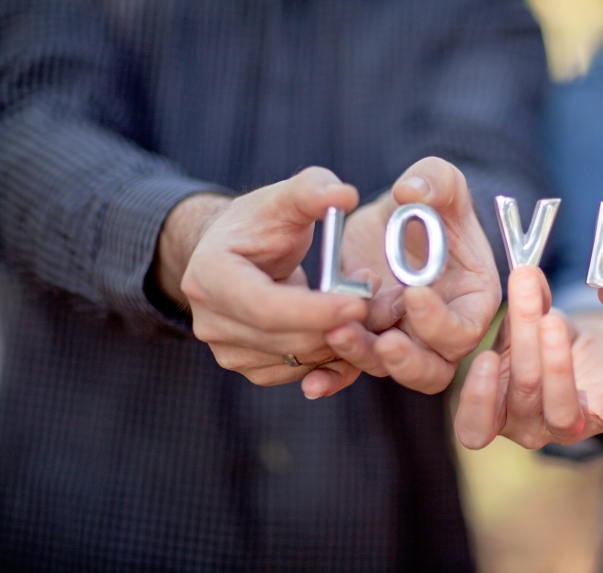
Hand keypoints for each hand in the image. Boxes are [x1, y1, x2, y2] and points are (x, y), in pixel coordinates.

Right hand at [163, 168, 371, 394]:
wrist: (237, 256)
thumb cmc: (260, 224)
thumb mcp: (284, 198)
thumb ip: (312, 189)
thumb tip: (345, 195)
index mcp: (210, 275)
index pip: (265, 307)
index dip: (315, 311)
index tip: (360, 302)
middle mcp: (210, 321)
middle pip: (286, 339)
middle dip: (339, 324)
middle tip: (378, 298)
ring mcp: (228, 350)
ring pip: (300, 359)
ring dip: (341, 339)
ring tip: (365, 303)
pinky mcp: (250, 367)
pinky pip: (302, 372)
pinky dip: (333, 355)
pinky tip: (348, 326)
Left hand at [322, 157, 502, 394]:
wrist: (395, 217)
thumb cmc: (429, 199)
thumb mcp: (437, 180)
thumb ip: (435, 180)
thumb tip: (413, 191)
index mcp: (472, 298)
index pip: (465, 328)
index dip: (442, 320)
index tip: (413, 292)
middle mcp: (441, 329)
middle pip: (433, 368)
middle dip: (408, 361)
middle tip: (383, 340)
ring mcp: (404, 339)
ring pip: (388, 368)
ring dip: (364, 357)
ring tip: (336, 332)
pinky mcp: (369, 339)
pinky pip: (352, 369)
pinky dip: (334, 377)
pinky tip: (312, 383)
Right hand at [454, 266, 602, 449]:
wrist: (583, 357)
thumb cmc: (539, 346)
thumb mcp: (524, 326)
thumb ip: (523, 304)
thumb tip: (525, 273)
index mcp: (495, 411)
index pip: (475, 425)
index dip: (478, 397)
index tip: (486, 357)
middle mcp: (527, 426)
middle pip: (523, 394)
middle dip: (527, 347)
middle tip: (533, 311)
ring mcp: (567, 427)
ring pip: (561, 412)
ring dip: (558, 367)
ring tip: (555, 323)